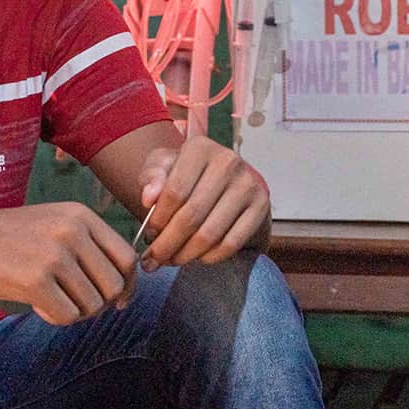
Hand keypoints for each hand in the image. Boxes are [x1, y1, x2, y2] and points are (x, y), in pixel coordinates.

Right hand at [0, 204, 136, 325]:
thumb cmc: (10, 237)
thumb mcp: (55, 223)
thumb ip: (89, 246)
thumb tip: (122, 288)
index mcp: (82, 215)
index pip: (127, 257)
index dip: (128, 284)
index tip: (119, 300)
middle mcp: (73, 231)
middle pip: (114, 285)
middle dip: (100, 304)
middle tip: (76, 304)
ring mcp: (54, 255)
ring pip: (92, 305)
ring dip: (75, 312)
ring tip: (51, 301)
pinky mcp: (35, 281)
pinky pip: (67, 316)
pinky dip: (56, 318)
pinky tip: (37, 305)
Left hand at [137, 136, 270, 270]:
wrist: (225, 183)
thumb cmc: (186, 176)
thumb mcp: (163, 169)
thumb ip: (150, 178)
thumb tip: (148, 198)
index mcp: (199, 148)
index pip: (174, 192)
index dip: (157, 221)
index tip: (147, 236)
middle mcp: (228, 161)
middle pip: (191, 216)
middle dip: (167, 244)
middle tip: (154, 259)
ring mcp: (248, 183)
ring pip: (209, 234)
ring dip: (185, 255)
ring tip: (172, 260)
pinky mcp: (261, 205)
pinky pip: (231, 243)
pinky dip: (210, 257)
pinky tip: (197, 258)